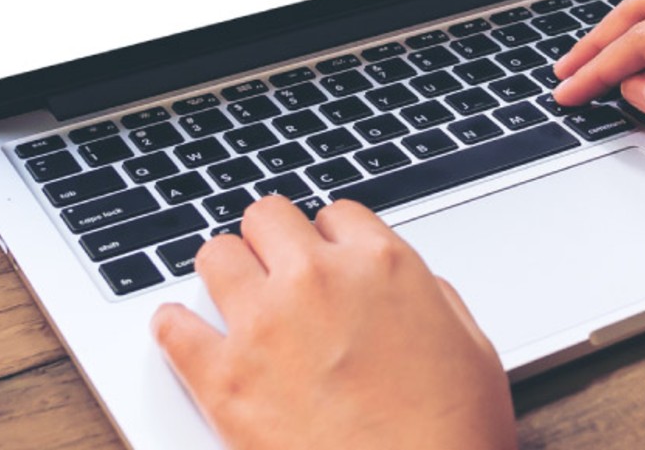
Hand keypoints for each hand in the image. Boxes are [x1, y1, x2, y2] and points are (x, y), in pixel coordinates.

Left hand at [151, 197, 515, 449]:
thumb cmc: (453, 437)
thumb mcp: (472, 350)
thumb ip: (432, 300)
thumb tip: (407, 286)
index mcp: (382, 267)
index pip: (334, 216)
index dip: (329, 242)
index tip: (325, 262)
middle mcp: (318, 281)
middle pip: (267, 218)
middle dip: (271, 244)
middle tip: (274, 273)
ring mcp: (265, 326)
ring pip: (215, 255)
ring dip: (224, 274)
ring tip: (230, 297)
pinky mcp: (224, 379)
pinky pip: (172, 327)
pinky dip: (173, 328)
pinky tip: (180, 333)